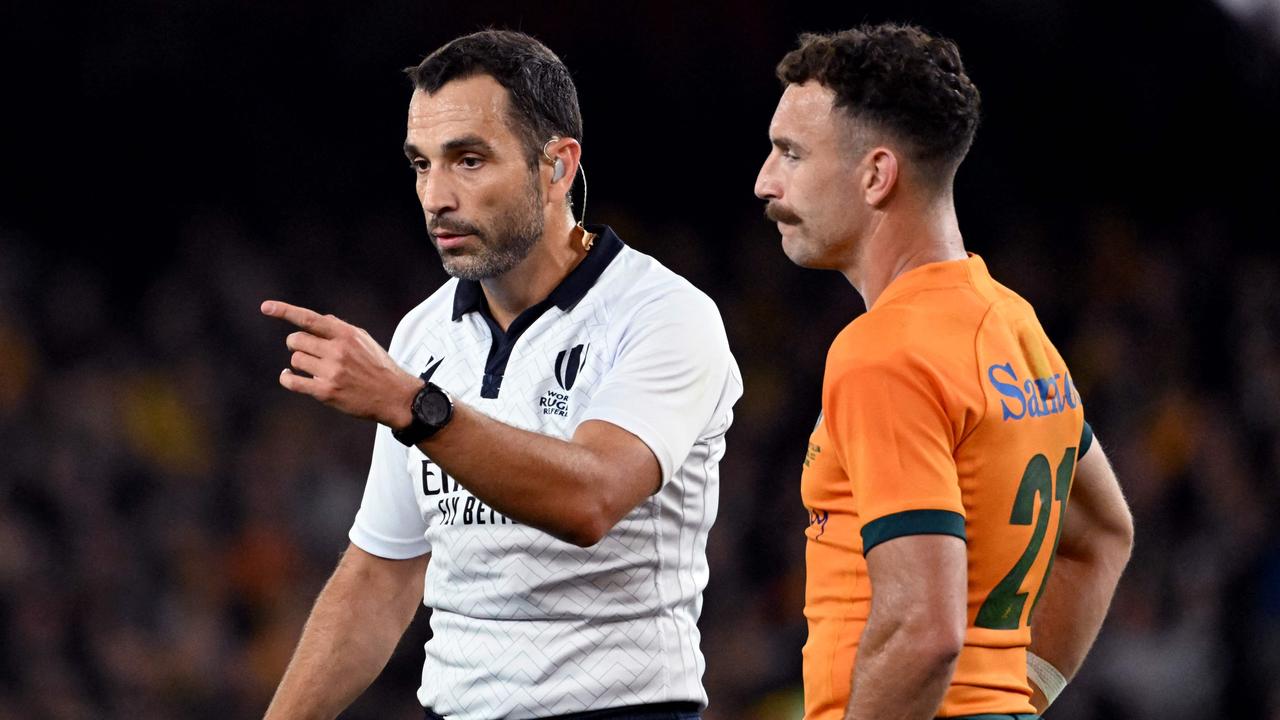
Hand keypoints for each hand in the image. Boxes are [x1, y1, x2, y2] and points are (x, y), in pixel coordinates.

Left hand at [261, 300, 422, 427]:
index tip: (265, 307)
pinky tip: (289, 376)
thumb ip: (339, 328)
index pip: (310, 319)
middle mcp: (337, 351)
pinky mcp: (326, 392)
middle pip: (296, 340)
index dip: (285, 311)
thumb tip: (314, 320)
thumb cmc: (378, 366)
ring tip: (313, 368)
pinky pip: (293, 381)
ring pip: (295, 360)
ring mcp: (331, 372)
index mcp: (346, 335)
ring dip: (299, 363)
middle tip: (306, 350)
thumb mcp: (364, 340)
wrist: (393, 396)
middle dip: (297, 344)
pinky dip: (287, 378)